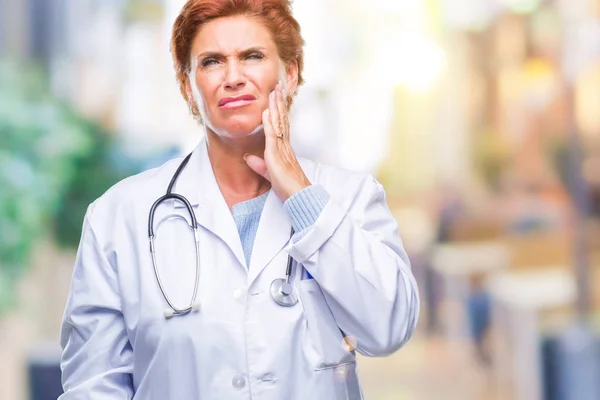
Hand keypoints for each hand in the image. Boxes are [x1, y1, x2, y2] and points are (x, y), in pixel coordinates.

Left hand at [244, 81, 310, 200]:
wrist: (298, 195)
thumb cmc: (288, 187)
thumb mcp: (269, 174)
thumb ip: (260, 165)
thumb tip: (249, 158)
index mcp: (284, 148)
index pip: (281, 124)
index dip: (279, 110)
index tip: (277, 97)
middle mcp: (285, 144)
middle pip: (282, 118)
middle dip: (279, 101)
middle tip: (278, 85)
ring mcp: (282, 148)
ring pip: (279, 121)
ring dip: (276, 105)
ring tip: (275, 89)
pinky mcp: (277, 154)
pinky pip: (273, 135)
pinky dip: (270, 122)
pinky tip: (267, 110)